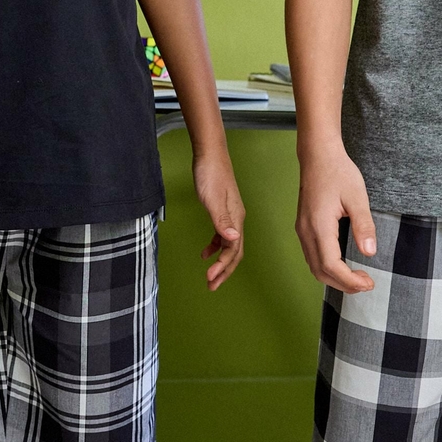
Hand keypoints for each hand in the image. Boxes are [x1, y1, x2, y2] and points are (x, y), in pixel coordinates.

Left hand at [192, 150, 244, 290]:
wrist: (209, 154)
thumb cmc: (210, 174)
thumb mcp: (212, 199)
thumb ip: (222, 221)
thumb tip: (233, 240)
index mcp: (236, 219)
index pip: (233, 250)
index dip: (223, 267)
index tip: (210, 279)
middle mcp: (236, 219)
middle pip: (234, 252)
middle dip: (224, 271)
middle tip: (211, 286)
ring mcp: (230, 215)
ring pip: (228, 246)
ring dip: (219, 262)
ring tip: (209, 276)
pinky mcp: (222, 211)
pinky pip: (222, 236)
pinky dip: (215, 247)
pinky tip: (205, 252)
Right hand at [296, 145, 375, 294]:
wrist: (318, 155)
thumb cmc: (338, 172)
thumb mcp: (357, 196)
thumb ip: (364, 225)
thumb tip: (370, 252)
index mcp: (319, 226)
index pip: (331, 265)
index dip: (349, 280)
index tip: (369, 283)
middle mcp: (306, 231)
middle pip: (320, 271)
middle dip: (343, 284)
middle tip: (366, 284)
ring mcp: (302, 229)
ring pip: (314, 265)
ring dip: (334, 277)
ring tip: (357, 278)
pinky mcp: (304, 226)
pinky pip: (312, 255)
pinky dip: (327, 267)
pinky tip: (343, 265)